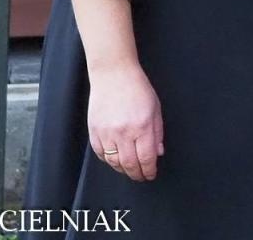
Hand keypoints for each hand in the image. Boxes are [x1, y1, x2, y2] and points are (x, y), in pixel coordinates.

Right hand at [87, 62, 163, 181]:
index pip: (146, 158)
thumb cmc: (137, 88)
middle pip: (129, 165)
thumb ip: (157, 132)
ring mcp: (106, 133)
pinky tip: (115, 159)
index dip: (149, 170)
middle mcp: (123, 132)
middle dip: (137, 174)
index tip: (150, 174)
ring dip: (123, 170)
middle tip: (141, 176)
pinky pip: (101, 154)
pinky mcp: (94, 131)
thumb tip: (157, 153)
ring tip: (129, 170)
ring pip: (113, 162)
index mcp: (142, 126)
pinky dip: (109, 160)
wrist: (113, 75)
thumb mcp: (155, 108)